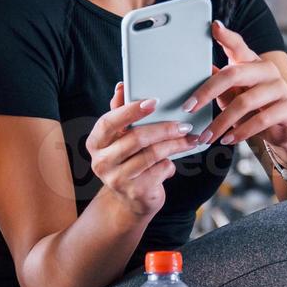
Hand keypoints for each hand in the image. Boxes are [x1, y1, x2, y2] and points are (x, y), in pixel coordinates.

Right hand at [86, 81, 198, 217]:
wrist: (131, 200)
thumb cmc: (128, 161)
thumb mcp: (122, 139)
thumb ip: (121, 113)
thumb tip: (121, 87)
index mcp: (95, 143)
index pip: (109, 123)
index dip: (130, 111)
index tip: (153, 102)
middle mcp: (101, 162)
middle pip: (136, 139)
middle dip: (164, 129)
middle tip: (183, 124)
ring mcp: (117, 179)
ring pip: (152, 154)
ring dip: (175, 145)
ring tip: (190, 138)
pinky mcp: (135, 192)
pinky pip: (160, 170)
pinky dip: (170, 164)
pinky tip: (173, 161)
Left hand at [184, 20, 286, 155]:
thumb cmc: (256, 110)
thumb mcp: (234, 97)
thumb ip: (220, 85)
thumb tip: (201, 71)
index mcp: (252, 63)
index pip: (239, 45)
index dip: (226, 36)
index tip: (213, 27)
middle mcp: (267, 70)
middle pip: (234, 74)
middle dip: (207, 92)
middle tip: (189, 107)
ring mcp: (280, 88)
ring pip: (244, 102)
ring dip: (221, 122)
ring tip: (206, 136)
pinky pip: (260, 120)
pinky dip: (240, 132)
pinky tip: (228, 140)